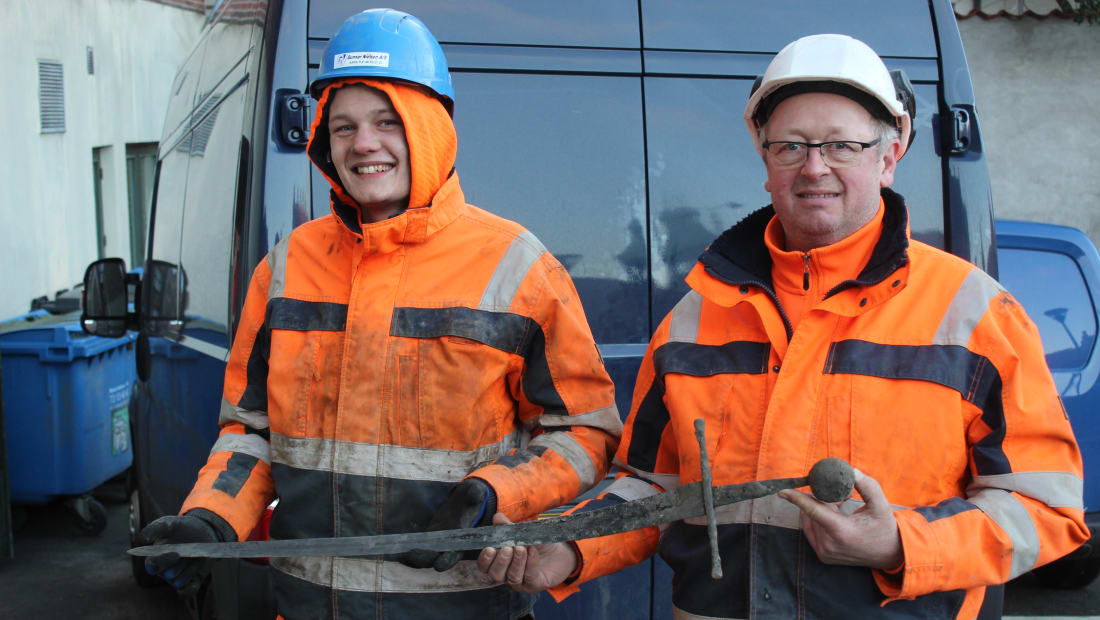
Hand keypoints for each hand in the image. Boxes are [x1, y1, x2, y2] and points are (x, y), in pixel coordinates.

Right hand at [139, 514, 221, 593]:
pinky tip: (193, 581)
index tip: (176, 553)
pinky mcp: (190, 582)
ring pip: (180, 581)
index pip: (152, 566)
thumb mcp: (169, 523)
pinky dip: (189, 589)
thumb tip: (142, 539)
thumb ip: (155, 528)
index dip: (163, 561)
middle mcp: (164, 571)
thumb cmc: (181, 528)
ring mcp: (177, 578)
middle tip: (186, 553)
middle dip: (178, 564)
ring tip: (195, 555)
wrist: (203, 532)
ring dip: (190, 569)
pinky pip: (187, 592)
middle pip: (168, 575)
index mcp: (154, 558)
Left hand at [403, 478, 495, 571]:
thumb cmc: (472, 498)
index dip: (447, 560)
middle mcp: (449, 544)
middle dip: (424, 558)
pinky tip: (396, 548)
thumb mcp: (476, 493)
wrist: (464, 499)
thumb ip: (476, 495)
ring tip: (400, 553)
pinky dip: (408, 550)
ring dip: (413, 557)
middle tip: (411, 554)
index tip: (438, 565)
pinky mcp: (428, 536)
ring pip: (424, 556)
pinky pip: (417, 546)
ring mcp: (437, 541)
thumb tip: (476, 494)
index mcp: (462, 539)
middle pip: (435, 558)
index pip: (455, 554)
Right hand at [477, 513, 578, 592]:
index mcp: (500, 563)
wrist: (559, 552)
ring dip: (516, 562)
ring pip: (512, 577)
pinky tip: (532, 551)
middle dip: (500, 561)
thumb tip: (497, 517)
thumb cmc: (536, 543)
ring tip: (521, 548)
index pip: (485, 567)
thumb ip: (508, 527)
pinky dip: (530, 563)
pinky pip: (529, 576)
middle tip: (507, 547)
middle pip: (496, 574)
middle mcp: (507, 575)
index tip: (489, 548)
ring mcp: (521, 582)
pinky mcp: (535, 585)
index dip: (485, 560)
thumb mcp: (522, 532)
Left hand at [778, 468, 901, 569]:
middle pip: (814, 511)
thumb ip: (867, 486)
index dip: (797, 499)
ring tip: (843, 510)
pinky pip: (813, 529)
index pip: (814, 511)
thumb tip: (851, 471)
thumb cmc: (885, 528)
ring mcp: (825, 553)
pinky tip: (838, 518)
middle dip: (825, 499)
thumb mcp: (881, 505)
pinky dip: (821, 520)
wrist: (891, 555)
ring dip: (823, 509)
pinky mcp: (823, 556)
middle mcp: (829, 545)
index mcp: (842, 532)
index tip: (782, 491)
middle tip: (843, 497)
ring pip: (812, 519)